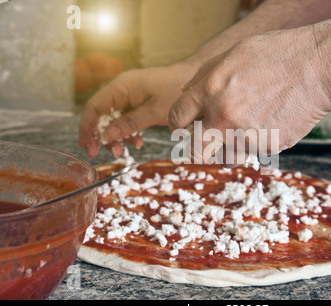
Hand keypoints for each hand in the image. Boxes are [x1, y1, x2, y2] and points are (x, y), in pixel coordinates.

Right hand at [78, 62, 196, 157]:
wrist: (196, 78)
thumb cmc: (177, 89)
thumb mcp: (155, 110)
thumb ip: (131, 123)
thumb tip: (107, 135)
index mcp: (122, 87)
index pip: (95, 107)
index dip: (87, 127)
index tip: (86, 146)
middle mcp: (123, 90)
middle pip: (101, 114)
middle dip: (99, 135)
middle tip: (97, 153)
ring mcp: (131, 96)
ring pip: (114, 119)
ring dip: (114, 136)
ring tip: (120, 152)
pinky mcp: (140, 102)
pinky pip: (127, 119)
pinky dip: (128, 132)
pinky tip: (136, 143)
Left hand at [168, 27, 330, 164]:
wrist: (318, 68)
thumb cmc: (276, 55)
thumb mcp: (232, 54)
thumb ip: (204, 77)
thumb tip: (185, 94)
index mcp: (210, 91)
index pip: (177, 119)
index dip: (178, 125)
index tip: (183, 128)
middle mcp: (224, 118)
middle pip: (193, 152)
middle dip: (195, 148)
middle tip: (204, 141)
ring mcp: (247, 136)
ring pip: (224, 157)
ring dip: (228, 147)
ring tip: (244, 127)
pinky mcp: (268, 148)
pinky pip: (252, 153)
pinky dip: (255, 143)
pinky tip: (267, 123)